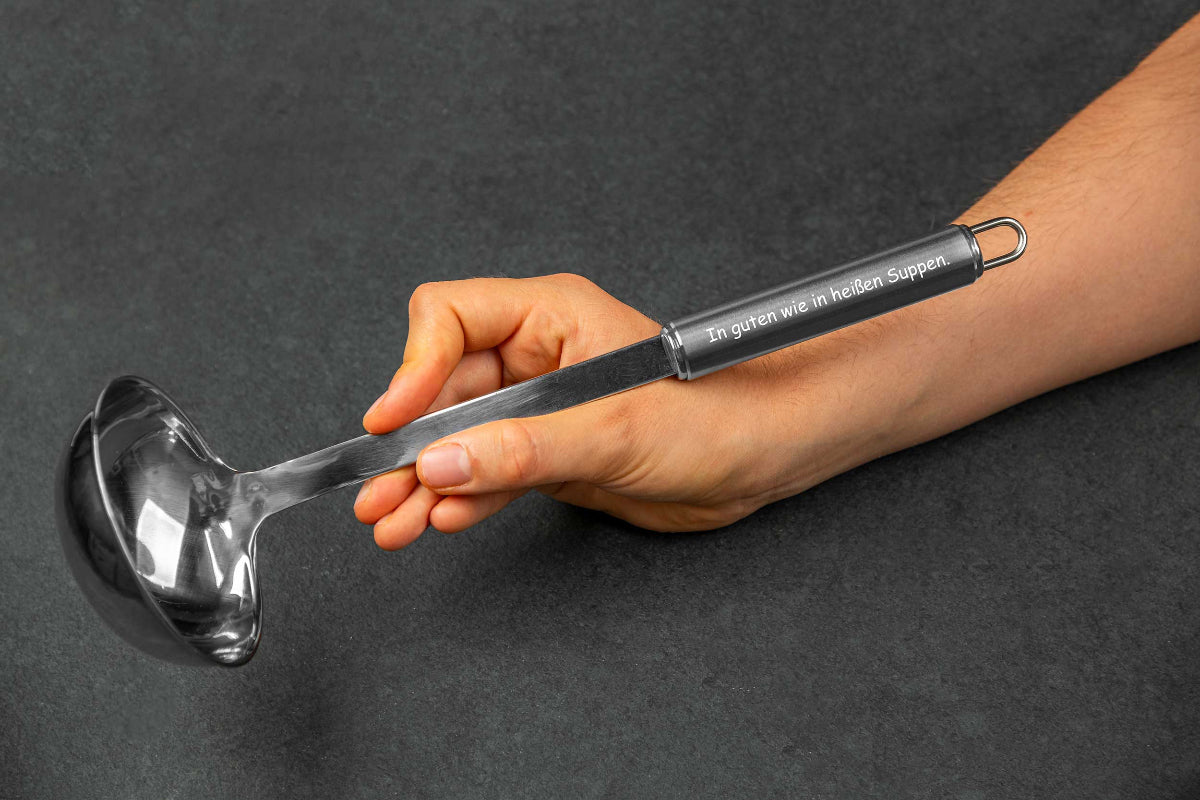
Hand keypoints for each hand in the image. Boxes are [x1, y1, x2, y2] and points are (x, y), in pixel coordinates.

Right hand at [352, 274, 912, 549]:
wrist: (761, 460)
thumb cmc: (712, 418)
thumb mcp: (612, 432)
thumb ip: (522, 449)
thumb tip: (438, 463)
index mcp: (550, 317)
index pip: (450, 318)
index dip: (413, 367)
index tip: (394, 423)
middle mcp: (537, 357)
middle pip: (443, 388)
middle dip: (408, 443)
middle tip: (377, 492)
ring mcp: (540, 407)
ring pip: (460, 438)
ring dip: (424, 480)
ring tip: (392, 524)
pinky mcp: (548, 452)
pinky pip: (488, 471)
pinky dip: (462, 497)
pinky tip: (440, 521)